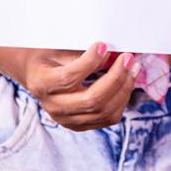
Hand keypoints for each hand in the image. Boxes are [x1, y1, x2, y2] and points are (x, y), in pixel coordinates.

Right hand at [0, 41, 141, 131]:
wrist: (37, 74)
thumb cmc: (49, 55)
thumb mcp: (57, 47)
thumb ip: (80, 52)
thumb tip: (109, 54)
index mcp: (42, 83)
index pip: (68, 78)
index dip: (89, 62)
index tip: (103, 45)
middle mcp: (54, 107)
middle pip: (91, 100)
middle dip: (115, 78)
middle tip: (128, 58)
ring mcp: (67, 120)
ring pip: (103, 112)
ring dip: (123, 90)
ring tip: (133, 69)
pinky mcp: (80, 125)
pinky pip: (107, 119)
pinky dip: (121, 101)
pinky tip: (126, 83)